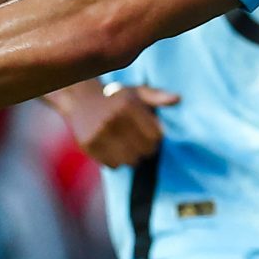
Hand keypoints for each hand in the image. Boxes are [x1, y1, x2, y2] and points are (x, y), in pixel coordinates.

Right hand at [59, 83, 177, 166]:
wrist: (80, 98)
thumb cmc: (115, 97)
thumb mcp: (136, 92)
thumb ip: (157, 96)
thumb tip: (178, 99)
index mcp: (128, 105)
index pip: (156, 137)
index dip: (155, 140)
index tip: (149, 136)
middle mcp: (114, 119)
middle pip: (144, 152)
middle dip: (144, 150)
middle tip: (137, 142)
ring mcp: (100, 133)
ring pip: (129, 161)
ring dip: (131, 158)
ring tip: (125, 147)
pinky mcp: (89, 145)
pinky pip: (112, 165)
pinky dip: (115, 161)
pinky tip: (111, 149)